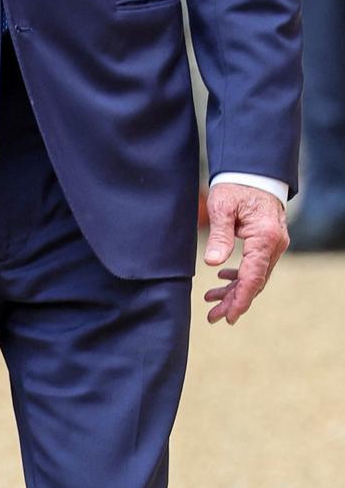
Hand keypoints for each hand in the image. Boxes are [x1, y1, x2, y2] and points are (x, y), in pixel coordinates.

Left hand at [203, 183, 288, 324]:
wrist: (253, 170)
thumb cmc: (236, 185)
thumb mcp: (222, 207)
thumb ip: (219, 236)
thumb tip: (213, 264)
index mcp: (264, 238)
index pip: (253, 277)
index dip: (240, 299)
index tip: (228, 315)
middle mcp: (274, 244)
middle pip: (256, 281)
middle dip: (234, 301)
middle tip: (214, 316)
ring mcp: (274, 243)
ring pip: (256, 275)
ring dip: (235, 289)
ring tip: (212, 300)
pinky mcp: (268, 241)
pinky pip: (256, 265)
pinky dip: (240, 275)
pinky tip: (223, 279)